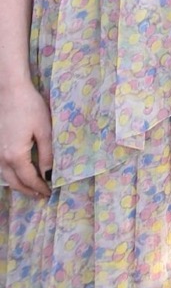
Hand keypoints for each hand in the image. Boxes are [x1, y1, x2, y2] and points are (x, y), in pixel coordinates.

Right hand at [0, 81, 52, 198]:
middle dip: (29, 191)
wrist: (10, 91)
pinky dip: (12, 175)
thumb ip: (47, 154)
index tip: (50, 193)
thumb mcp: (44, 131)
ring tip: (34, 189)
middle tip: (42, 196)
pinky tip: (20, 174)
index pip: (29, 179)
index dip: (40, 188)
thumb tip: (49, 172)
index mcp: (15, 155)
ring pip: (6, 177)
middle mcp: (2, 157)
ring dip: (19, 185)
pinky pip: (2, 168)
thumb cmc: (30, 108)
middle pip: (14, 182)